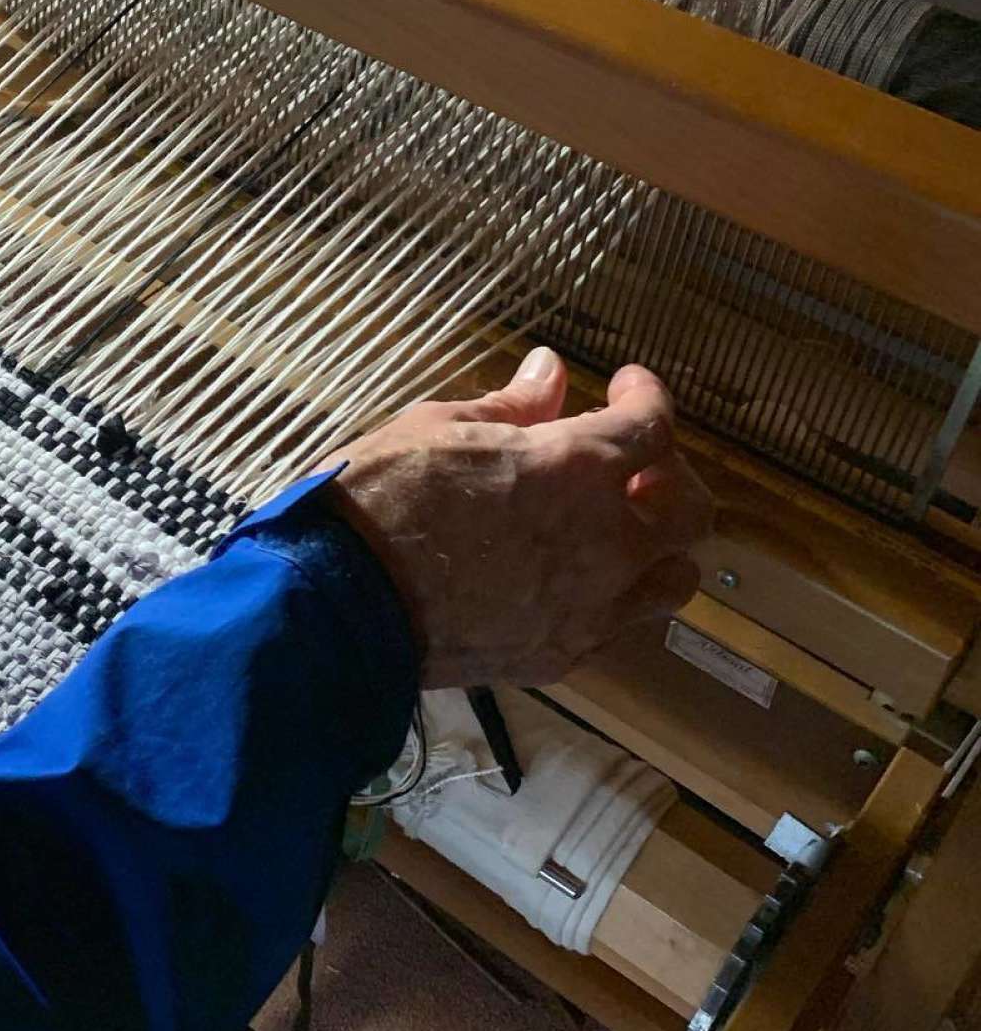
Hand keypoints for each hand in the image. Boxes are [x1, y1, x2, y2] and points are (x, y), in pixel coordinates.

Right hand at [323, 349, 712, 688]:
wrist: (341, 605)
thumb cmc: (380, 498)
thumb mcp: (438, 426)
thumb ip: (510, 406)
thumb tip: (550, 374)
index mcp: (578, 468)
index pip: (653, 425)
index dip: (646, 396)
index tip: (624, 386)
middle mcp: (606, 543)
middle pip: (689, 509)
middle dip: (669, 473)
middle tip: (629, 461)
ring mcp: (590, 609)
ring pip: (673, 579)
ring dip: (657, 545)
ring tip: (613, 529)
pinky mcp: (561, 657)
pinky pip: (618, 625)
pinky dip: (613, 595)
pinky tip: (571, 578)